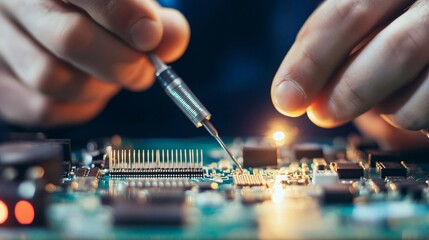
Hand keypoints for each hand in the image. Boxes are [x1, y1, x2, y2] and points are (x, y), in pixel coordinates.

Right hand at [0, 0, 188, 126]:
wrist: (45, 18)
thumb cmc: (91, 10)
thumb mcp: (125, 0)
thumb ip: (152, 16)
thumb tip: (168, 40)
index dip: (125, 15)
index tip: (151, 36)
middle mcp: (14, 4)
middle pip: (70, 39)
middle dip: (122, 63)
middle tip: (144, 71)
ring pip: (53, 79)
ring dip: (98, 88)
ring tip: (112, 76)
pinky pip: (42, 108)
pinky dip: (79, 108)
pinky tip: (91, 91)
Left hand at [271, 0, 428, 148]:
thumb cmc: (393, 25)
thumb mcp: (366, 19)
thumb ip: (334, 43)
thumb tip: (291, 93)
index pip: (345, 14)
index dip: (310, 61)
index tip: (286, 99)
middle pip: (395, 49)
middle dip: (350, 91)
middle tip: (322, 114)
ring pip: (426, 85)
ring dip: (387, 105)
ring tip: (383, 92)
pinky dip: (413, 112)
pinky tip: (412, 94)